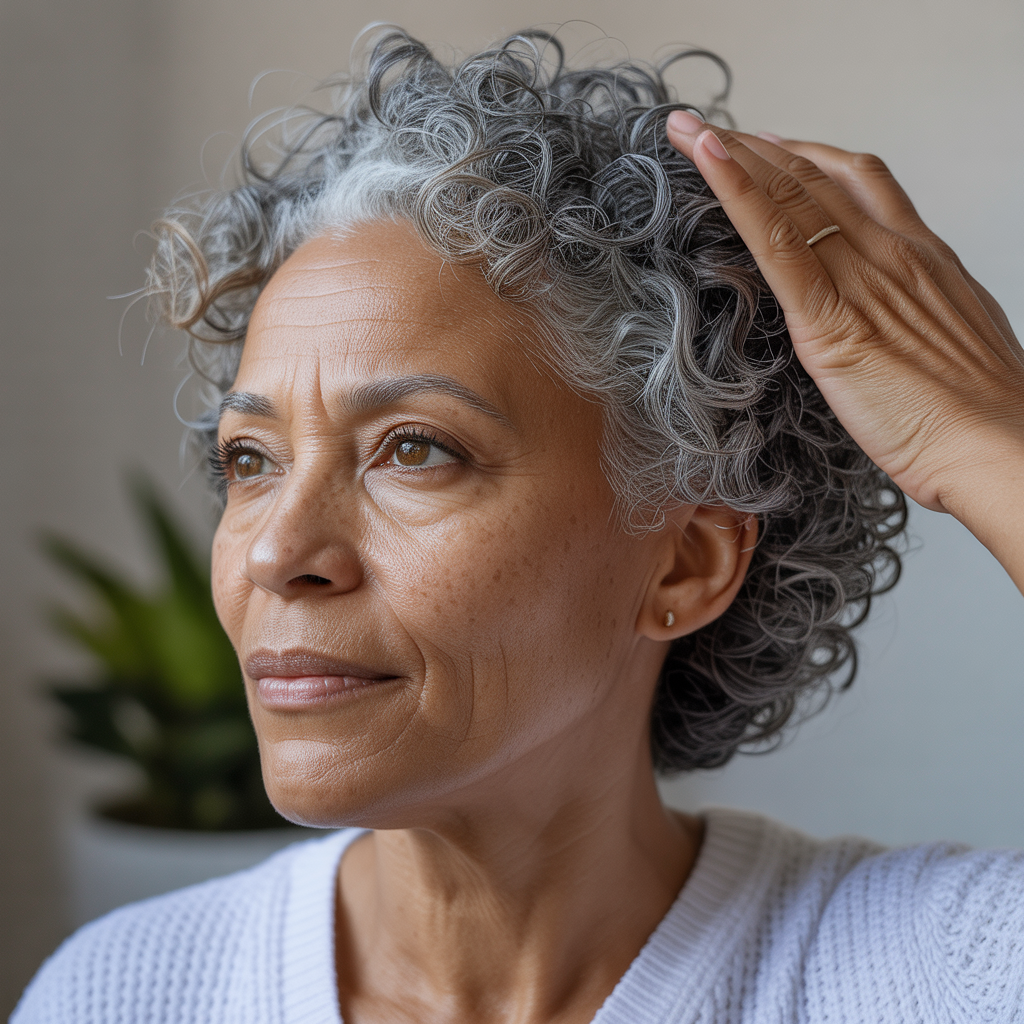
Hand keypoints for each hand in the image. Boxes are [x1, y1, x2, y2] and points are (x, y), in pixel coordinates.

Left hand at [666, 111, 1023, 592]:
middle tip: (709, 130)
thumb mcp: (950, 338)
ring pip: (791, 195)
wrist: (997, 448)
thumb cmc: (976, 412)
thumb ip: (910, 314)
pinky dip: (737, 194)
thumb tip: (887, 317)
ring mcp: (864, 280)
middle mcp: (892, 253)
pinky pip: (778, 242)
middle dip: (756, 146)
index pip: (857, 180)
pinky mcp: (833, 320)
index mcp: (921, 256)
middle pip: (814, 177)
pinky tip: (706, 163)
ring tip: (689, 133)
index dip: (806, 156)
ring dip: (733, 155)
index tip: (768, 144)